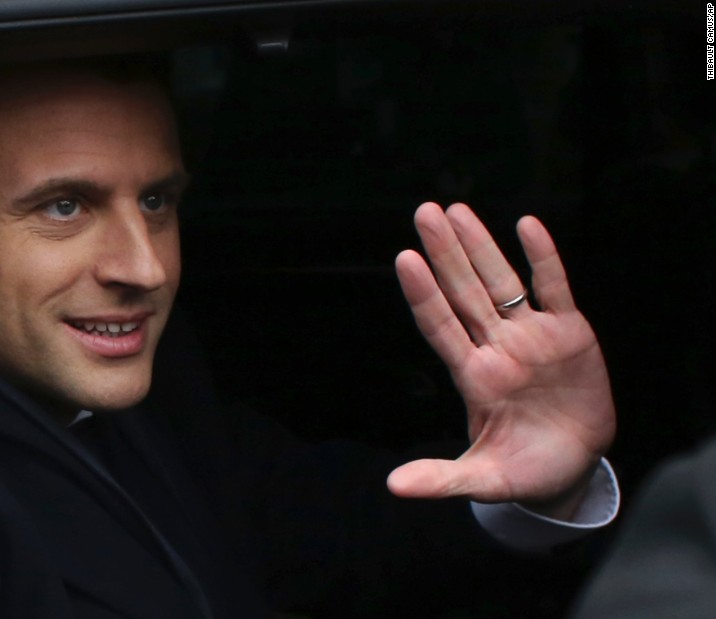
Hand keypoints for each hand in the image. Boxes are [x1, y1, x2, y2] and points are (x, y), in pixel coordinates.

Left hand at [386, 203, 615, 517]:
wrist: (574, 466)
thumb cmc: (525, 470)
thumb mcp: (483, 479)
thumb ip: (441, 478)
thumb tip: (394, 487)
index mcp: (473, 376)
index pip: (440, 325)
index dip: (424, 293)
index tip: (404, 258)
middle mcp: (496, 347)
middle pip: (464, 291)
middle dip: (446, 252)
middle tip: (424, 212)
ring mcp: (531, 336)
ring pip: (502, 282)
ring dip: (481, 246)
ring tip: (457, 211)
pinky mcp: (570, 333)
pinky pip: (554, 288)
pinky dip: (544, 259)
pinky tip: (527, 226)